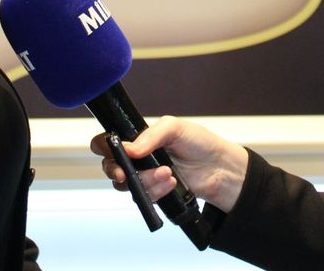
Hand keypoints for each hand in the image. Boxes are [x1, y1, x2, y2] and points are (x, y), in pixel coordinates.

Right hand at [89, 116, 249, 212]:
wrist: (219, 167)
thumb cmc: (199, 142)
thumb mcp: (174, 128)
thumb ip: (150, 136)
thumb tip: (128, 148)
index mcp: (138, 138)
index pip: (109, 142)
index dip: (104, 147)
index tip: (112, 152)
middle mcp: (137, 158)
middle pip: (111, 167)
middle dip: (117, 171)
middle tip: (125, 174)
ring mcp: (145, 176)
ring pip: (128, 185)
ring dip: (146, 180)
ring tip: (168, 173)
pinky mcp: (154, 192)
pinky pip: (144, 196)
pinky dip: (156, 190)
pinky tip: (172, 182)